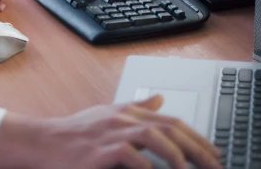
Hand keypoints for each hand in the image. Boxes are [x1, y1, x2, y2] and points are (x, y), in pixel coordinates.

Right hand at [0, 95, 221, 168]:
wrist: (44, 142)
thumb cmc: (75, 133)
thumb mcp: (107, 115)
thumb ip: (135, 108)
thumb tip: (158, 98)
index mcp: (127, 111)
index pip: (171, 120)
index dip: (197, 137)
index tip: (215, 153)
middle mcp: (122, 118)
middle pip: (169, 127)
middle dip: (197, 147)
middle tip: (215, 164)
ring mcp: (111, 133)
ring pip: (154, 136)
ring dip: (177, 154)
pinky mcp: (100, 151)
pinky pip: (129, 155)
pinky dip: (146, 165)